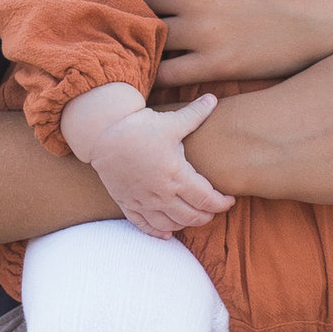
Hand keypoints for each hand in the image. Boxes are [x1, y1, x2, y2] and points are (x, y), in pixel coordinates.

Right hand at [69, 87, 229, 238]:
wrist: (103, 135)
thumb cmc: (139, 128)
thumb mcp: (170, 121)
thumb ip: (195, 114)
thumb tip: (214, 98)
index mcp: (177, 175)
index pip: (207, 200)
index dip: (222, 204)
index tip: (229, 200)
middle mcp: (162, 194)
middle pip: (192, 217)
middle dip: (207, 215)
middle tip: (213, 208)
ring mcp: (144, 201)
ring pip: (171, 224)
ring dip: (186, 224)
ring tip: (193, 216)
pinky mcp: (128, 204)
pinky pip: (145, 226)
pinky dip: (158, 233)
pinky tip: (167, 233)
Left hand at [138, 0, 332, 84]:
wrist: (331, 11)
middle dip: (141, 0)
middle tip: (150, 5)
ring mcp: (203, 34)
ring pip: (148, 34)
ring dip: (149, 33)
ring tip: (155, 32)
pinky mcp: (216, 65)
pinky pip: (166, 72)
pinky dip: (160, 69)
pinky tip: (168, 60)